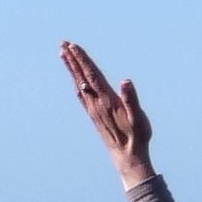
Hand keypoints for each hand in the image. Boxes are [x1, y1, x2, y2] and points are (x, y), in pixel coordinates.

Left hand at [60, 40, 153, 180]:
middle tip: (63, 44)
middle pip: (82, 77)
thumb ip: (131, 98)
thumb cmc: (137, 137)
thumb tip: (125, 81)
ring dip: (71, 69)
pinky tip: (75, 80)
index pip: (92, 75)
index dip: (83, 60)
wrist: (127, 158)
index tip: (73, 46)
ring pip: (79, 84)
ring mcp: (93, 110)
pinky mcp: (94, 116)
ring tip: (65, 55)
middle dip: (73, 59)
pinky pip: (81, 96)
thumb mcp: (138, 117)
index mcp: (107, 100)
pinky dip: (76, 83)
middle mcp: (97, 103)